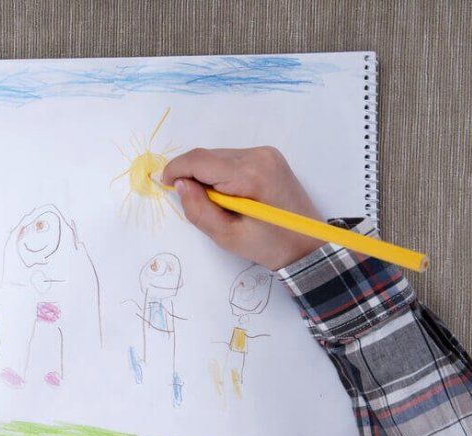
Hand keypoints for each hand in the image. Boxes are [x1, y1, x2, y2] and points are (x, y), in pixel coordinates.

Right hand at [162, 147, 322, 269]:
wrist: (308, 244)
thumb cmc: (269, 245)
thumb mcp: (227, 236)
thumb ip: (198, 209)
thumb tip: (179, 184)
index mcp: (250, 174)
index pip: (200, 161)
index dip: (176, 170)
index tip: (163, 184)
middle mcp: (259, 155)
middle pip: (208, 157)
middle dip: (193, 175)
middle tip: (195, 202)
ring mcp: (266, 153)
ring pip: (218, 156)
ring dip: (207, 175)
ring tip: (217, 203)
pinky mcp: (269, 156)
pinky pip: (232, 159)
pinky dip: (222, 173)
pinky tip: (230, 194)